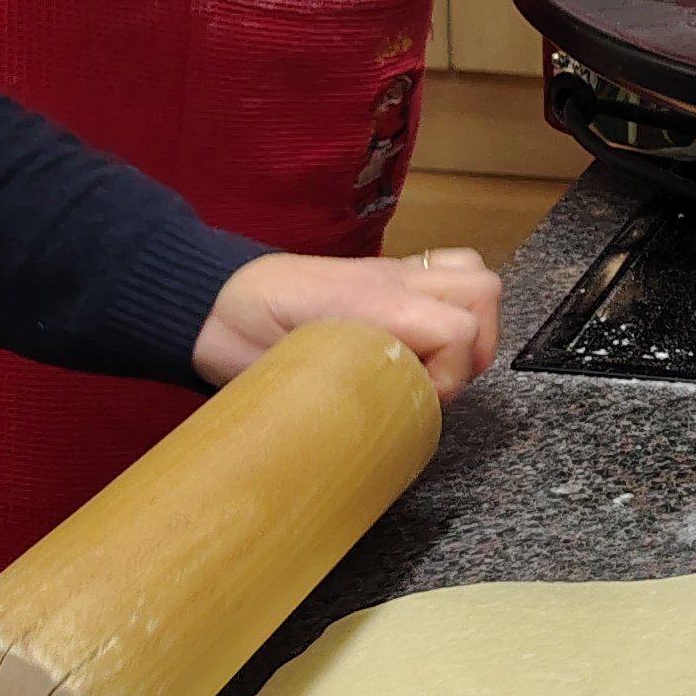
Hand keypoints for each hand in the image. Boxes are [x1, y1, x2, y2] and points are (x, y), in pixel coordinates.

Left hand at [194, 246, 500, 397]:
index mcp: (377, 301)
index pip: (458, 329)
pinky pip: (444, 271)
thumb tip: (393, 424)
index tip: (416, 400)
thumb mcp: (294, 371)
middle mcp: (396, 282)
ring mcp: (395, 276)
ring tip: (441, 361)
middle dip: (478, 345)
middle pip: (483, 291)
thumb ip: (346, 390)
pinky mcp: (388, 281)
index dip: (453, 374)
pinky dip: (450, 304)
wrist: (213, 303)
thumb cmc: (245, 338)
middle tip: (438, 382)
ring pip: (474, 276)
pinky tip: (423, 338)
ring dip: (474, 320)